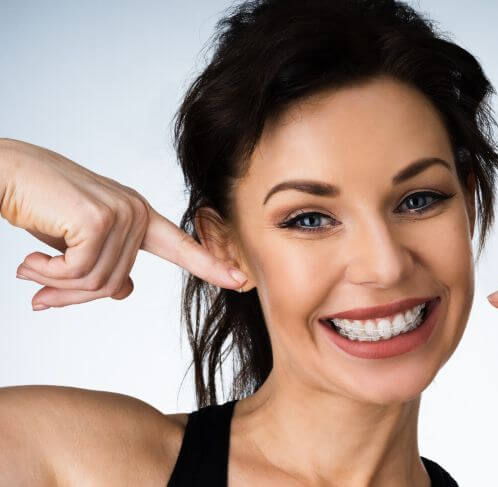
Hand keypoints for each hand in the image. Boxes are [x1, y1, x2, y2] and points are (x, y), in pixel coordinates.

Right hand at [1, 139, 247, 308]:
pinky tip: (29, 260)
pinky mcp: (99, 220)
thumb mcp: (77, 242)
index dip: (209, 265)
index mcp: (137, 215)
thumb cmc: (38, 205)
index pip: (180, 245)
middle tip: (41, 293)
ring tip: (33, 269)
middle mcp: (136, 211)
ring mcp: (121, 214)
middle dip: (73, 294)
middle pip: (115, 283)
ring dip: (57, 285)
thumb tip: (126, 291)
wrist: (3, 172)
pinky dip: (47, 274)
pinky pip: (78, 274)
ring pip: (98, 283)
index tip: (239, 280)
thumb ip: (105, 263)